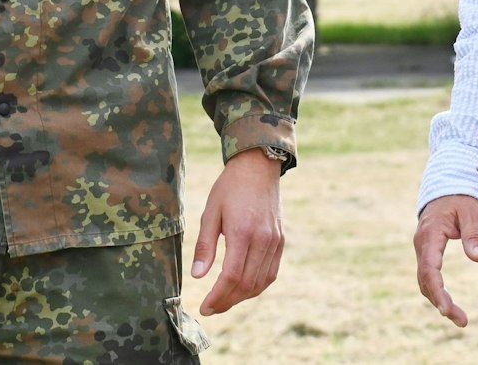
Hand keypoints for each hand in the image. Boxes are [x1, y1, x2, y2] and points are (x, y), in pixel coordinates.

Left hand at [192, 147, 285, 315]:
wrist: (259, 167)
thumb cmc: (230, 188)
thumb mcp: (210, 212)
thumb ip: (205, 245)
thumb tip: (197, 275)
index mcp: (243, 231)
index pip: (231, 276)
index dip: (217, 297)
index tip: (204, 308)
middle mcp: (263, 239)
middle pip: (247, 284)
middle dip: (227, 301)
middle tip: (211, 308)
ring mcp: (275, 241)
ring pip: (261, 282)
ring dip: (241, 297)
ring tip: (224, 301)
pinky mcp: (280, 241)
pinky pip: (271, 273)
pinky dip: (257, 286)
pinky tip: (242, 289)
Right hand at [413, 194, 477, 326]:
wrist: (446, 184)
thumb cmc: (460, 197)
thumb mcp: (471, 212)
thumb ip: (474, 235)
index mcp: (430, 235)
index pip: (430, 269)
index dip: (437, 291)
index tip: (447, 310)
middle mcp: (421, 244)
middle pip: (426, 281)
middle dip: (441, 303)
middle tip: (463, 322)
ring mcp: (422, 248)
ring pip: (424, 281)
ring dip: (439, 300)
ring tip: (460, 318)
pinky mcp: (426, 251)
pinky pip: (427, 275)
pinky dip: (436, 291)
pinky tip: (448, 303)